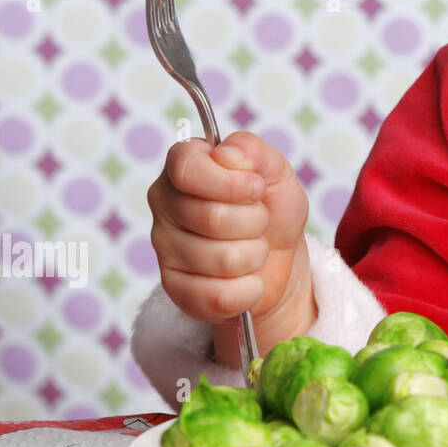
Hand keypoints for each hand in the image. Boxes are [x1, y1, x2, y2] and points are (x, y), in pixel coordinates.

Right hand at [147, 130, 309, 326]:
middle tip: (258, 221)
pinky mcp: (176, 289)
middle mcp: (165, 206)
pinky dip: (248, 289)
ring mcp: (165, 249)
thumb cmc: (272, 208)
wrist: (282, 257)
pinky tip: (245, 278)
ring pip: (222, 259)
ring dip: (254, 255)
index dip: (230, 183)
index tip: (255, 188)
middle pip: (212, 217)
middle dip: (255, 221)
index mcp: (184, 168)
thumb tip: (226, 153)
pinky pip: (219, 296)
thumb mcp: (275, 170)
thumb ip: (252, 150)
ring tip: (252, 247)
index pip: (187, 169)